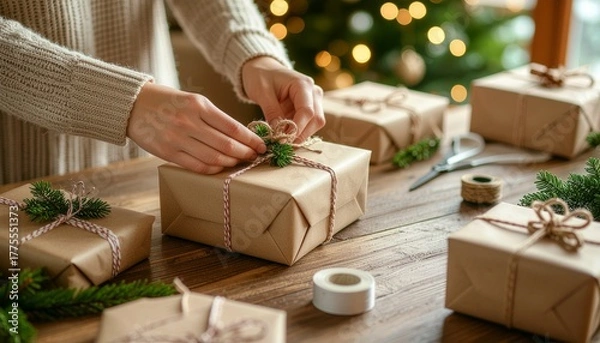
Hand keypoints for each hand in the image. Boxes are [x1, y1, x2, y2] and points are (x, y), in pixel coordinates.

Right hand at [127, 83, 266, 173]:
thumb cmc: (167, 101)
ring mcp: (178, 138)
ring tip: (239, 162)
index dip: (251, 139)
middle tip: (254, 156)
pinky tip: (220, 167)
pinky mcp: (168, 152)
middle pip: (226, 144)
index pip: (233, 126)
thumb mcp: (193, 100)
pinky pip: (196, 165)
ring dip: (231, 162)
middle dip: (245, 153)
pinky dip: (212, 168)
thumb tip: (239, 135)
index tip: (261, 145)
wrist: (133, 105)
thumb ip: (213, 117)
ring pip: (214, 157)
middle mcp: (189, 122)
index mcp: (199, 105)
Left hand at [242, 57, 324, 141]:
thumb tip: (278, 134)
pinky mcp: (310, 108)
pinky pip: (309, 124)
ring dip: (300, 134)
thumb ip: (272, 112)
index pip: (307, 111)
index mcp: (303, 84)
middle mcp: (313, 92)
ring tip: (281, 139)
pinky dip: (298, 132)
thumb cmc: (261, 76)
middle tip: (282, 144)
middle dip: (300, 134)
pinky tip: (284, 135)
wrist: (263, 69)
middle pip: (316, 119)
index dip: (297, 128)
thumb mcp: (262, 92)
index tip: (283, 140)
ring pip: (315, 124)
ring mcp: (314, 100)